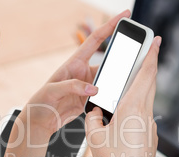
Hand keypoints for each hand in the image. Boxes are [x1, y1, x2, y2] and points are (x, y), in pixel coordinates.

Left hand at [22, 10, 131, 137]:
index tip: (124, 15)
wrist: (41, 120)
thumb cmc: (42, 101)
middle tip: (137, 56)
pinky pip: (106, 95)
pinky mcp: (90, 99)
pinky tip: (118, 99)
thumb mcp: (53, 90)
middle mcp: (84, 72)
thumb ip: (73, 86)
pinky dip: (113, 97)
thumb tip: (94, 89)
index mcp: (75, 62)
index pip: (96, 39)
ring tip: (127, 83)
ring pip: (109, 80)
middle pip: (108, 61)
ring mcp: (88, 86)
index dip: (110, 26)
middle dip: (122, 57)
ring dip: (117, 82)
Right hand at [85, 36, 161, 156]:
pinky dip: (137, 109)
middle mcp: (146, 115)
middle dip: (150, 66)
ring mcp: (151, 127)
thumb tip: (96, 112)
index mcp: (132, 109)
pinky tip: (124, 119)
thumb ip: (92, 119)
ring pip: (147, 101)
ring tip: (128, 88)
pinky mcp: (151, 138)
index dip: (152, 55)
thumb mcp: (94, 138)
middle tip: (149, 52)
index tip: (157, 41)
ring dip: (141, 89)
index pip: (145, 75)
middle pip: (150, 84)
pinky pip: (144, 117)